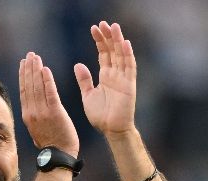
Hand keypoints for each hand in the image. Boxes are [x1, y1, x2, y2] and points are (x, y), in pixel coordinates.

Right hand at [19, 52, 78, 155]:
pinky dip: (47, 81)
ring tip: (36, 58)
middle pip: (29, 86)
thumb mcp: (37, 129)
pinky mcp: (55, 113)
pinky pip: (50, 94)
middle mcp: (32, 112)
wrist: (59, 155)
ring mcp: (42, 113)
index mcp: (28, 115)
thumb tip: (32, 108)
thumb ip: (35, 116)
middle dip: (28, 68)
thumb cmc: (52, 143)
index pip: (24, 91)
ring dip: (36, 70)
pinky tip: (46, 70)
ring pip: (37, 87)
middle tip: (30, 55)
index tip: (23, 64)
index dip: (23, 76)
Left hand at [74, 22, 136, 137]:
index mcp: (106, 76)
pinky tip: (125, 43)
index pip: (103, 54)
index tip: (94, 28)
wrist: (111, 130)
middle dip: (108, 37)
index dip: (99, 41)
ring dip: (118, 41)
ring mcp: (123, 79)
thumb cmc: (100, 116)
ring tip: (114, 27)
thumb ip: (84, 80)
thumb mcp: (88, 95)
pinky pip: (130, 68)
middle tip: (103, 23)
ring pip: (121, 55)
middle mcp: (116, 75)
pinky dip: (128, 55)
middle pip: (113, 51)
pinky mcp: (129, 85)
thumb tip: (78, 64)